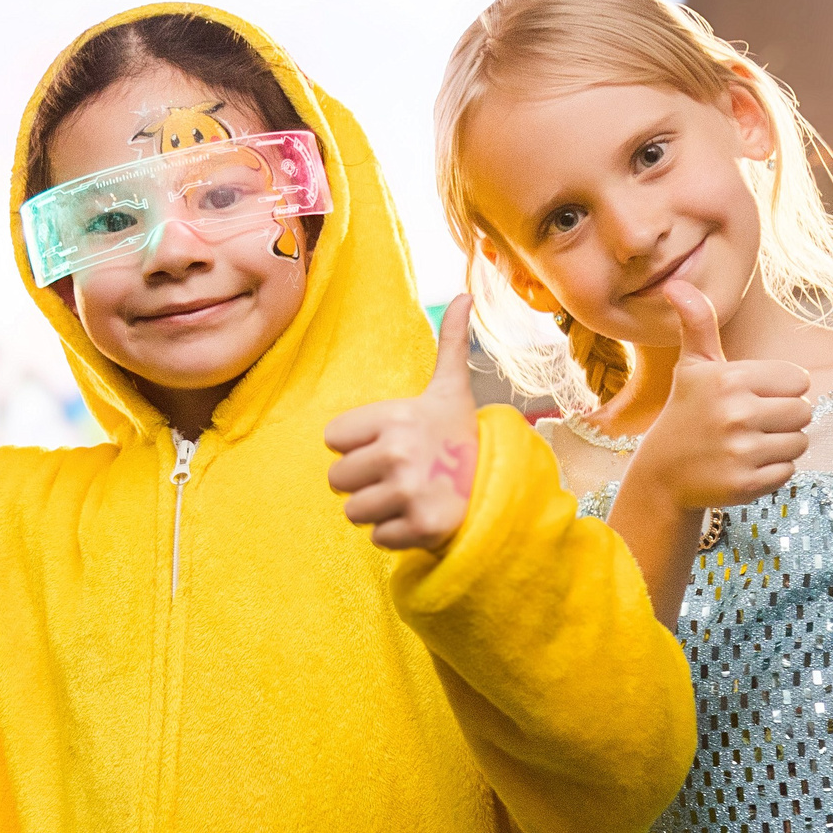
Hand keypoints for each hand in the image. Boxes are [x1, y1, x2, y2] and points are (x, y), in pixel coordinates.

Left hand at [324, 296, 484, 551]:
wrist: (501, 485)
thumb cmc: (461, 436)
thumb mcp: (451, 389)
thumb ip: (450, 344)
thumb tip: (465, 295)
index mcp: (396, 417)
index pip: (332, 439)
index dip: (356, 445)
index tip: (389, 443)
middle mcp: (399, 453)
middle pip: (337, 479)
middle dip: (363, 480)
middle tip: (399, 473)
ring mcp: (408, 492)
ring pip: (352, 511)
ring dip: (376, 509)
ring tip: (408, 495)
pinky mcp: (418, 528)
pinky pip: (377, 537)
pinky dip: (396, 533)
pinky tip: (419, 516)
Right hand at [621, 281, 810, 511]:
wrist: (662, 475)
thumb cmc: (686, 413)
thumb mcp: (692, 367)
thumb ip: (698, 324)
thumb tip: (676, 284)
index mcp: (730, 379)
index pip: (797, 381)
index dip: (779, 390)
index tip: (751, 398)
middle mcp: (736, 413)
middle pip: (804, 412)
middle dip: (784, 419)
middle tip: (751, 425)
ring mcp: (741, 451)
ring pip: (799, 443)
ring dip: (780, 445)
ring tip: (748, 445)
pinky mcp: (747, 483)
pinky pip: (788, 471)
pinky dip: (772, 472)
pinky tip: (745, 467)